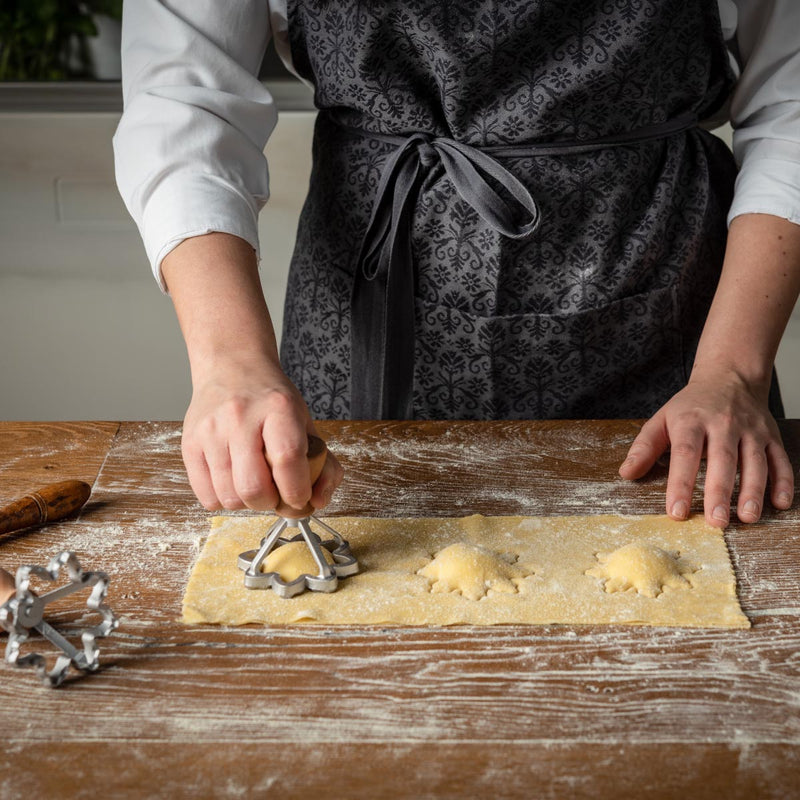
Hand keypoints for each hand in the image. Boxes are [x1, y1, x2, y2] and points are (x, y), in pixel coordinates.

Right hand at [181, 361, 342, 511]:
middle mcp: (240, 417)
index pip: (287, 458)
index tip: (300, 497)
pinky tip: (233, 481)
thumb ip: (323, 463)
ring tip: (254, 484)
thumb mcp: (305, 422)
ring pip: (229, 497)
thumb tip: (318, 501)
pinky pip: (206, 496)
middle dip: (270, 503)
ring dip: (247, 503)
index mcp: (278, 408)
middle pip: (253, 487)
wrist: (231, 367)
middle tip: (275, 493)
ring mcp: (211, 431)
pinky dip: (224, 500)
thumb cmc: (271, 401)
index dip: (296, 490)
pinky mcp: (190, 444)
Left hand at [618, 371, 793, 527]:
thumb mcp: (662, 419)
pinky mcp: (771, 436)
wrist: (729, 376)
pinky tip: (781, 503)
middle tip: (716, 521)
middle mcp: (723, 424)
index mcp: (691, 421)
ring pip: (755, 461)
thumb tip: (626, 474)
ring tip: (747, 517)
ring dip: (753, 490)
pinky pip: (780, 459)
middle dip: (719, 492)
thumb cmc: (691, 406)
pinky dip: (784, 481)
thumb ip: (644, 447)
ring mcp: (751, 430)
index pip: (685, 454)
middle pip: (723, 460)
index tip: (676, 511)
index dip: (680, 484)